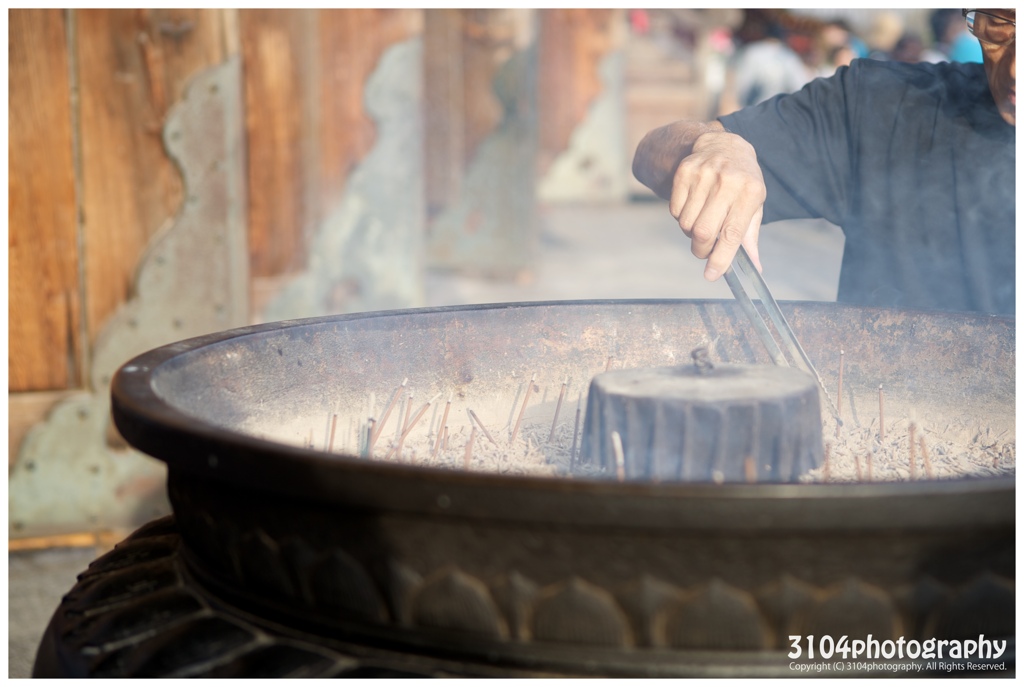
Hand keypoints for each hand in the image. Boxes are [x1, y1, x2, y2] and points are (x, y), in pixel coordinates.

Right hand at [669, 130, 765, 280]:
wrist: (724, 145)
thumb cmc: (743, 182)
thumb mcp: (754, 205)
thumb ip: (750, 237)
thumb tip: (754, 268)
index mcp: (750, 192)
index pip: (732, 233)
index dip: (721, 258)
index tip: (712, 275)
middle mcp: (727, 181)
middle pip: (704, 231)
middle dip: (701, 250)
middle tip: (704, 251)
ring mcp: (704, 174)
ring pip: (686, 223)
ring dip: (691, 233)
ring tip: (701, 223)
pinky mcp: (684, 172)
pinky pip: (675, 210)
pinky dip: (681, 217)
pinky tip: (693, 207)